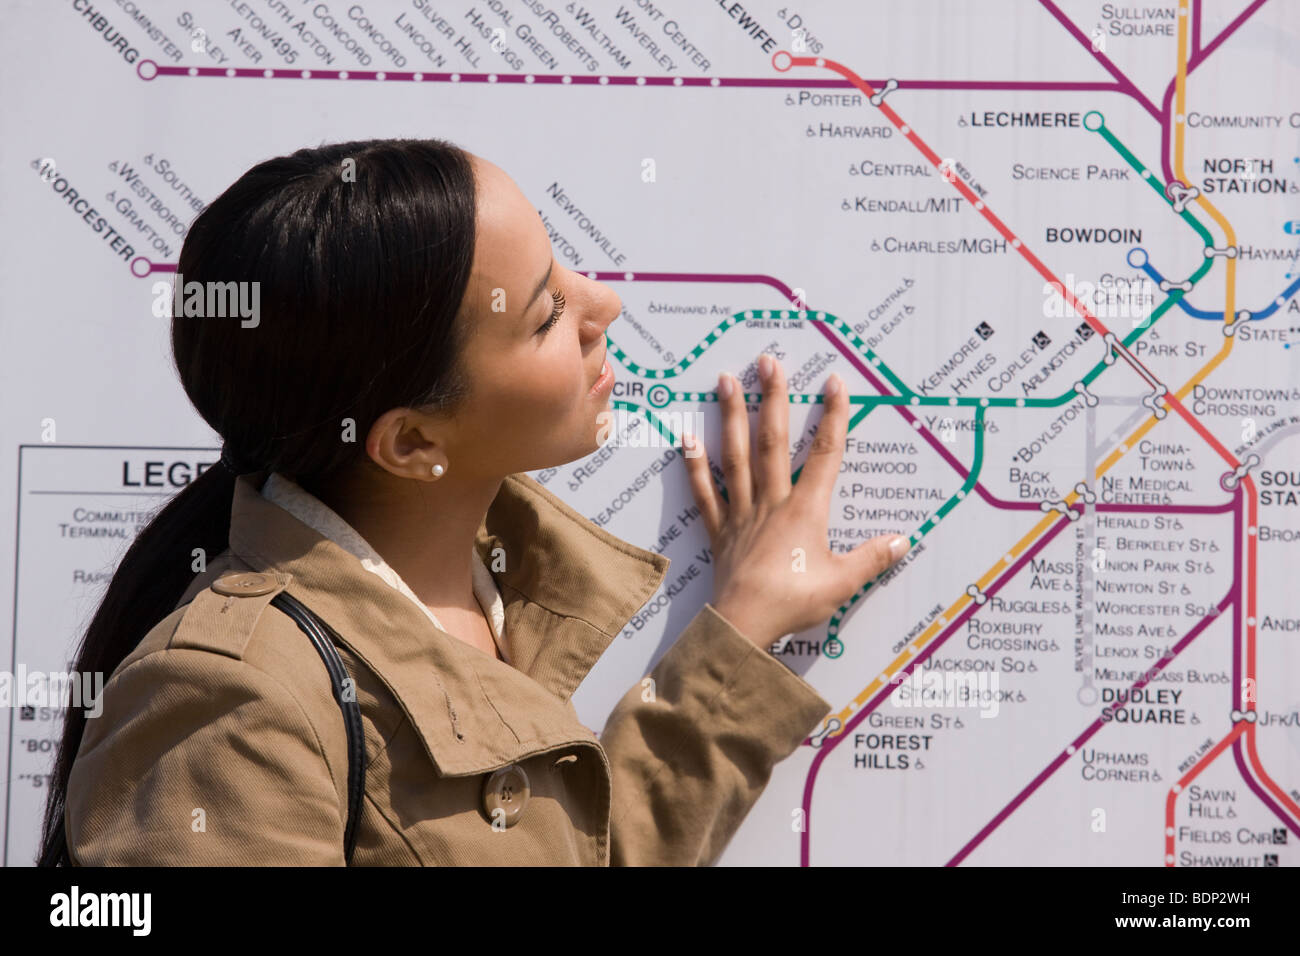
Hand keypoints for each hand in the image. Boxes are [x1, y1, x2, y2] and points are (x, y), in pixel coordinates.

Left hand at [682, 354, 910, 648]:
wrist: (745, 626)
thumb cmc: (795, 603)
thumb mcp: (844, 583)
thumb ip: (872, 558)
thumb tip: (904, 540)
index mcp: (806, 511)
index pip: (825, 455)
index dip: (833, 417)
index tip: (835, 383)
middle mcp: (772, 502)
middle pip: (773, 442)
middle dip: (773, 399)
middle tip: (769, 362)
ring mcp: (742, 513)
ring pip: (736, 457)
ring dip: (731, 417)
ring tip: (727, 381)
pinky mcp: (720, 531)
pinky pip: (705, 493)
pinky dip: (695, 466)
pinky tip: (687, 439)